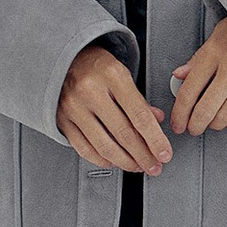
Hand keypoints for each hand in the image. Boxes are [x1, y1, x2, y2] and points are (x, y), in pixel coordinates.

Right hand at [57, 41, 174, 174]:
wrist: (65, 60)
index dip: (155, 139)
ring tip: (137, 166)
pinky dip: (102, 160)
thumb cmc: (97, 67)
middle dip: (143, 156)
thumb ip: (139, 100)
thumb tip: (157, 122)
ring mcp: (73, 107)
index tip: (164, 154)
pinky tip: (114, 162)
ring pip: (104, 146)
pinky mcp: (61, 120)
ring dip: (125, 162)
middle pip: (123, 134)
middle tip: (154, 166)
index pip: (139, 115)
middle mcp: (90, 91)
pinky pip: (84, 149)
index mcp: (112, 76)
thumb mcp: (123, 74)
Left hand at [168, 15, 226, 135]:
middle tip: (191, 128)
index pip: (189, 91)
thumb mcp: (216, 36)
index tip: (177, 123)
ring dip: (214, 125)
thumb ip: (196, 60)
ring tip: (210, 122)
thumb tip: (177, 77)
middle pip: (206, 109)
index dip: (179, 113)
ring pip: (226, 116)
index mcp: (215, 52)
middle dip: (194, 125)